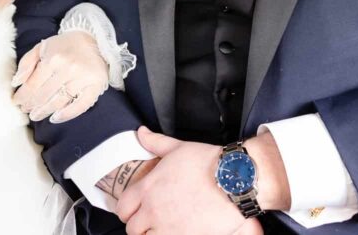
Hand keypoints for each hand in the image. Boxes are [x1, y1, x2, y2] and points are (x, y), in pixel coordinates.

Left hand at [11, 31, 108, 122]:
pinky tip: (55, 118)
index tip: (17, 101)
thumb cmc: (65, 45)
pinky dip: (67, 114)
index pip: (33, 84)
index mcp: (54, 58)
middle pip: (44, 95)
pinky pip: (80, 105)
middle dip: (31, 105)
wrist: (94, 39)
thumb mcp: (42, 47)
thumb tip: (16, 83)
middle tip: (25, 109)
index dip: (22, 96)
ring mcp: (83, 78)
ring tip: (36, 115)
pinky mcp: (95, 86)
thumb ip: (26, 62)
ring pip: (59, 102)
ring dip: (44, 111)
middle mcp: (68, 68)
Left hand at [116, 127, 263, 234]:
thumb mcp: (178, 147)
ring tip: (161, 227)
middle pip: (132, 228)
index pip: (123, 207)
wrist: (234, 180)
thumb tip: (142, 133)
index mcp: (148, 188)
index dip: (127, 208)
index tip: (133, 208)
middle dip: (139, 223)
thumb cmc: (209, 164)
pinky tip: (176, 231)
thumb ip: (155, 142)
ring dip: (151, 233)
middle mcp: (154, 210)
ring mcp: (168, 228)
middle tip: (148, 219)